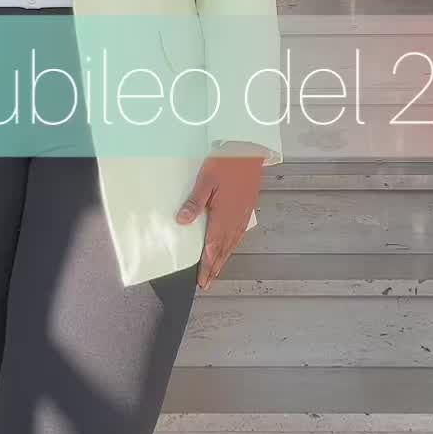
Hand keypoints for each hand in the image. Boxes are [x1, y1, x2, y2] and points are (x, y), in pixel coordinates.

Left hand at [175, 149, 265, 289]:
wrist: (249, 150)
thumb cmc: (227, 162)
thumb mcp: (205, 179)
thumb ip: (194, 202)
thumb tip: (182, 221)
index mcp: (224, 215)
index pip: (213, 248)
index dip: (207, 266)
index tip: (202, 280)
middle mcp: (235, 220)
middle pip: (223, 250)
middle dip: (214, 268)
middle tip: (207, 283)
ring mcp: (243, 215)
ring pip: (232, 244)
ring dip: (223, 259)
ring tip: (216, 270)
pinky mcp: (247, 209)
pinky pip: (239, 234)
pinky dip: (232, 245)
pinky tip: (229, 247)